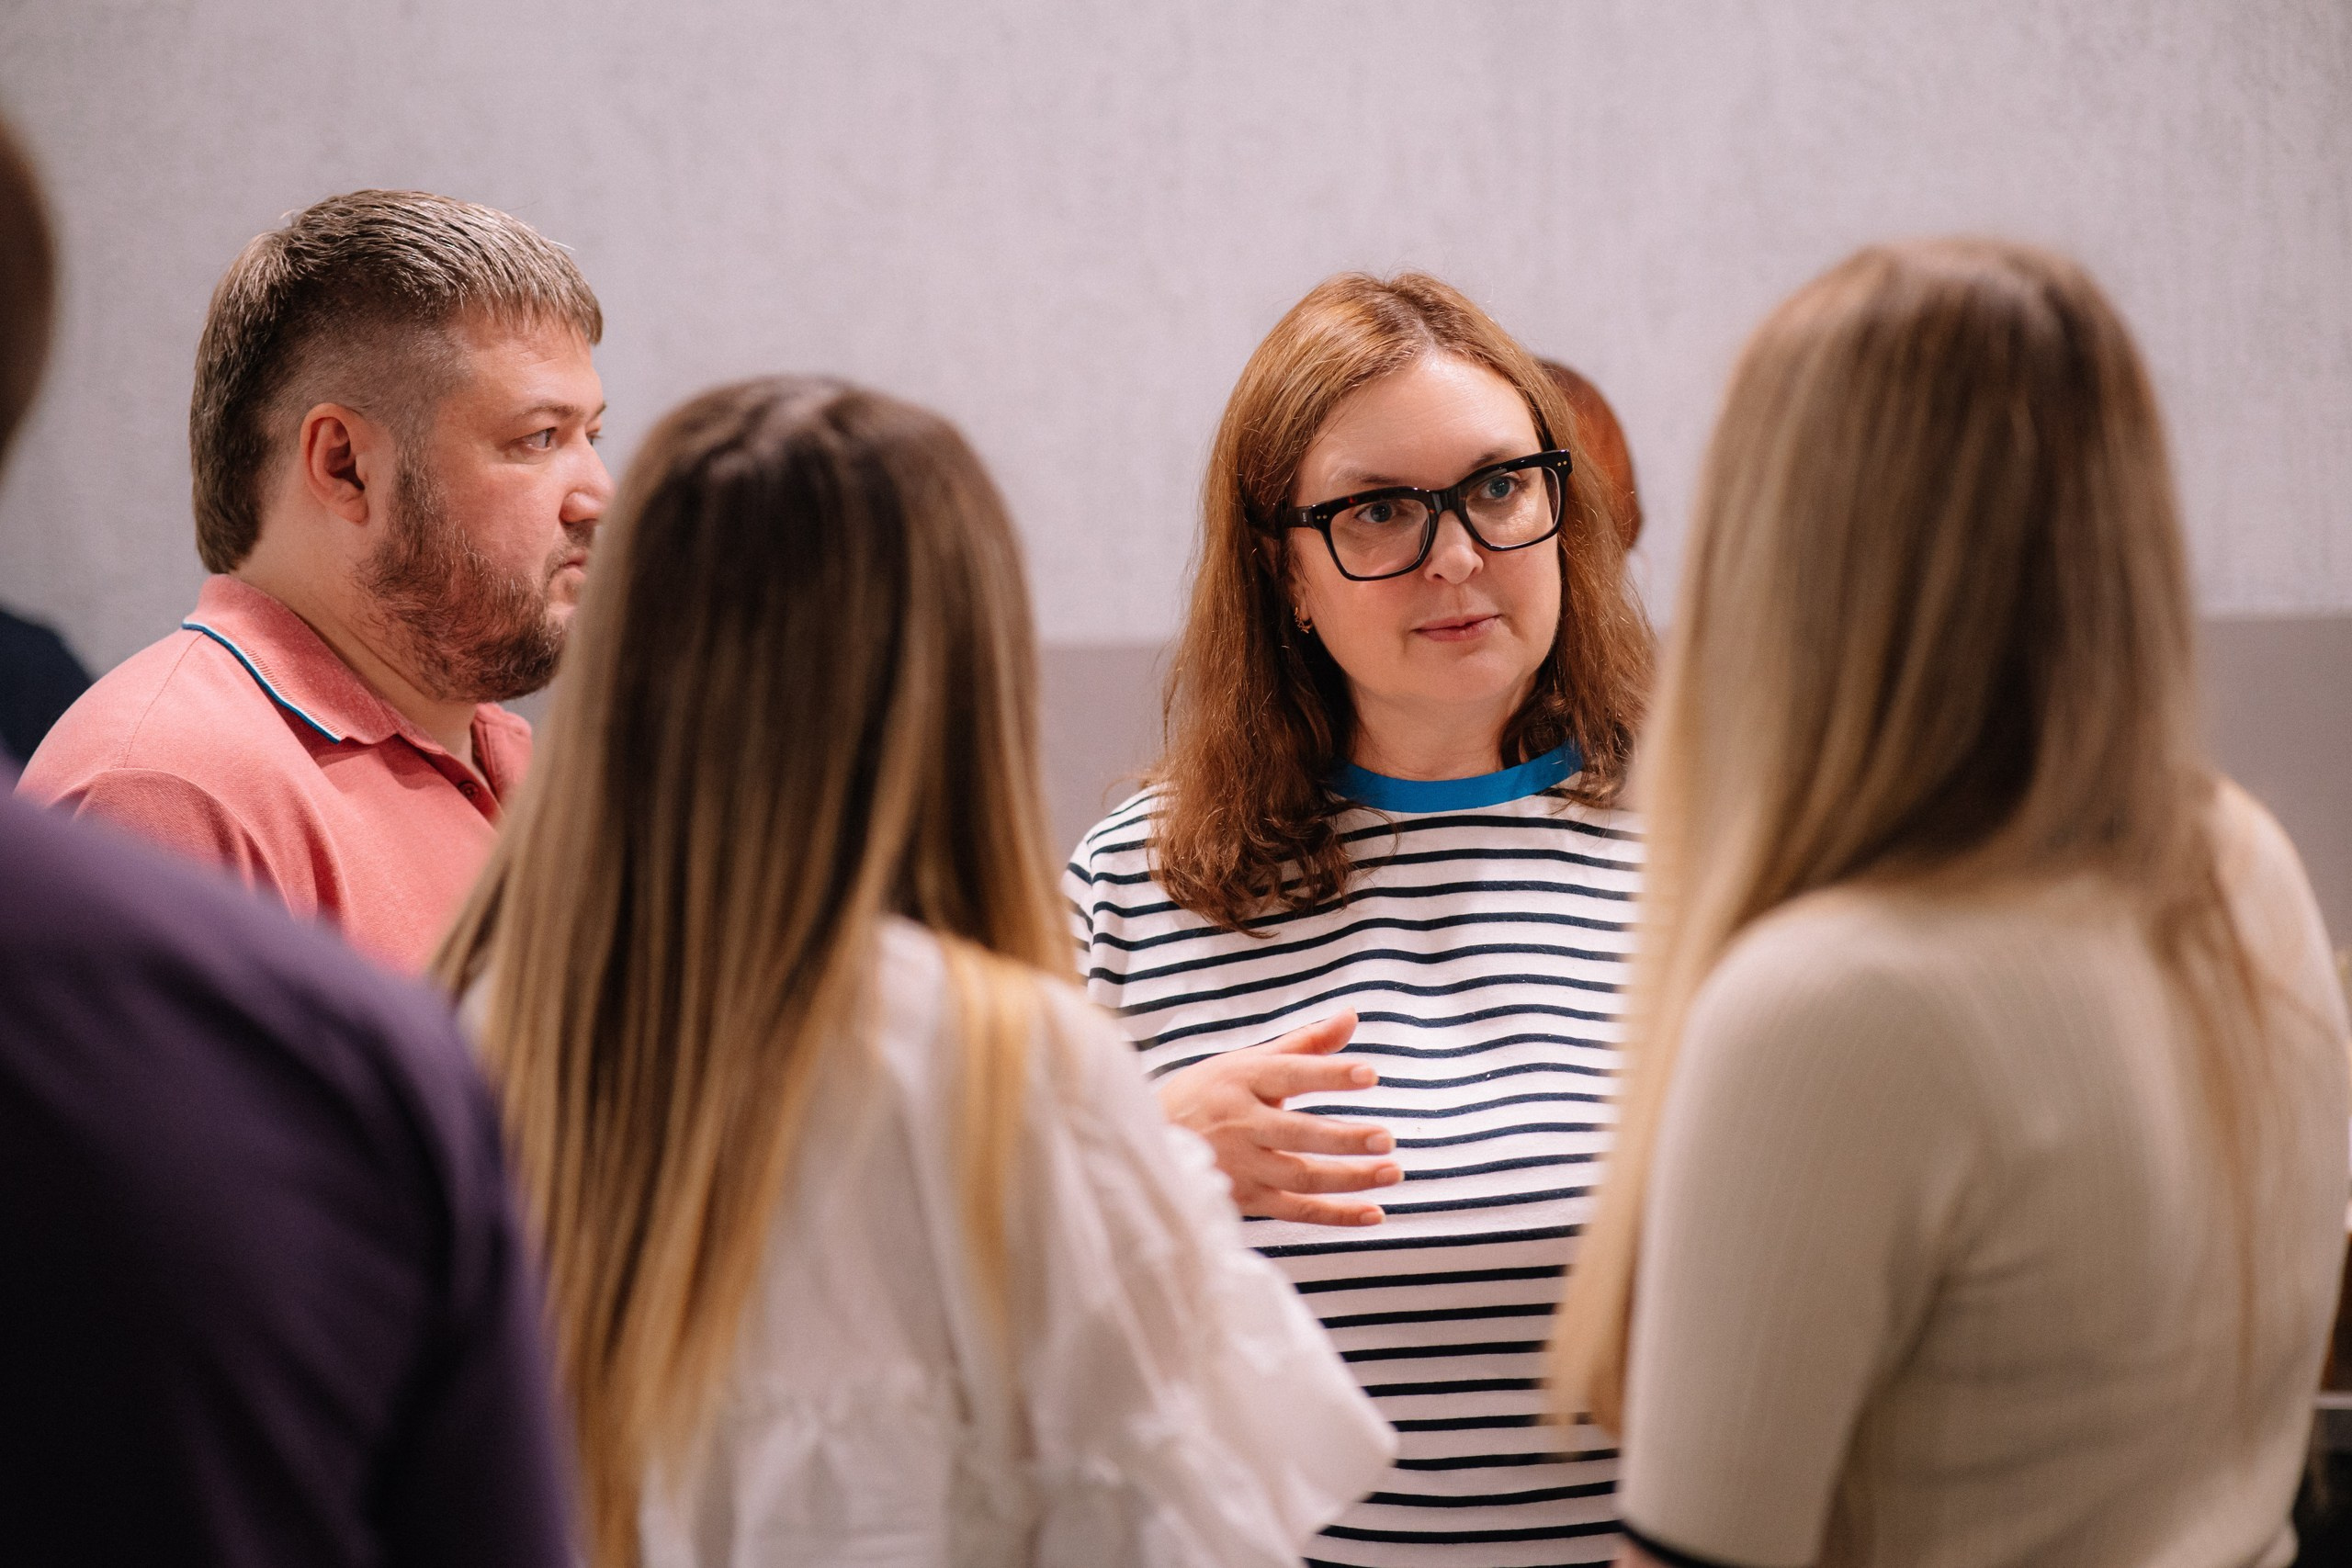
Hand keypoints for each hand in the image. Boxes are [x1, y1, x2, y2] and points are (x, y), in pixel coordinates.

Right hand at [1155, 1010, 1401, 1225]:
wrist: (1151, 1143)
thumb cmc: (1208, 1095)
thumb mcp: (1247, 1062)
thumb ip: (1305, 1044)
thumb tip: (1352, 1015)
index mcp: (1241, 1079)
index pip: (1291, 1074)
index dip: (1330, 1074)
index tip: (1369, 1074)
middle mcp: (1239, 1122)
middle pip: (1299, 1133)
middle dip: (1345, 1138)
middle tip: (1387, 1139)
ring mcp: (1241, 1164)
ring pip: (1302, 1176)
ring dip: (1350, 1178)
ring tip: (1392, 1172)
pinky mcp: (1245, 1198)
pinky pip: (1297, 1210)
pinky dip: (1336, 1215)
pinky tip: (1373, 1212)